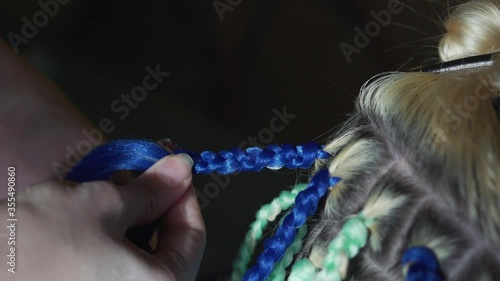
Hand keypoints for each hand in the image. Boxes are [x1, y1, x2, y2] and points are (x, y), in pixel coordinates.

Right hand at [0, 154, 204, 280]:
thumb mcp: (106, 204)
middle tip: (148, 168)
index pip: (194, 236)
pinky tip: (96, 208)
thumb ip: (154, 188)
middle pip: (167, 245)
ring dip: (133, 215)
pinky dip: (113, 234)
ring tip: (116, 183)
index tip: (175, 170)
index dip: (186, 196)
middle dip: (157, 202)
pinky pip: (114, 263)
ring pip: (139, 252)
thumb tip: (183, 169)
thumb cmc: (43, 242)